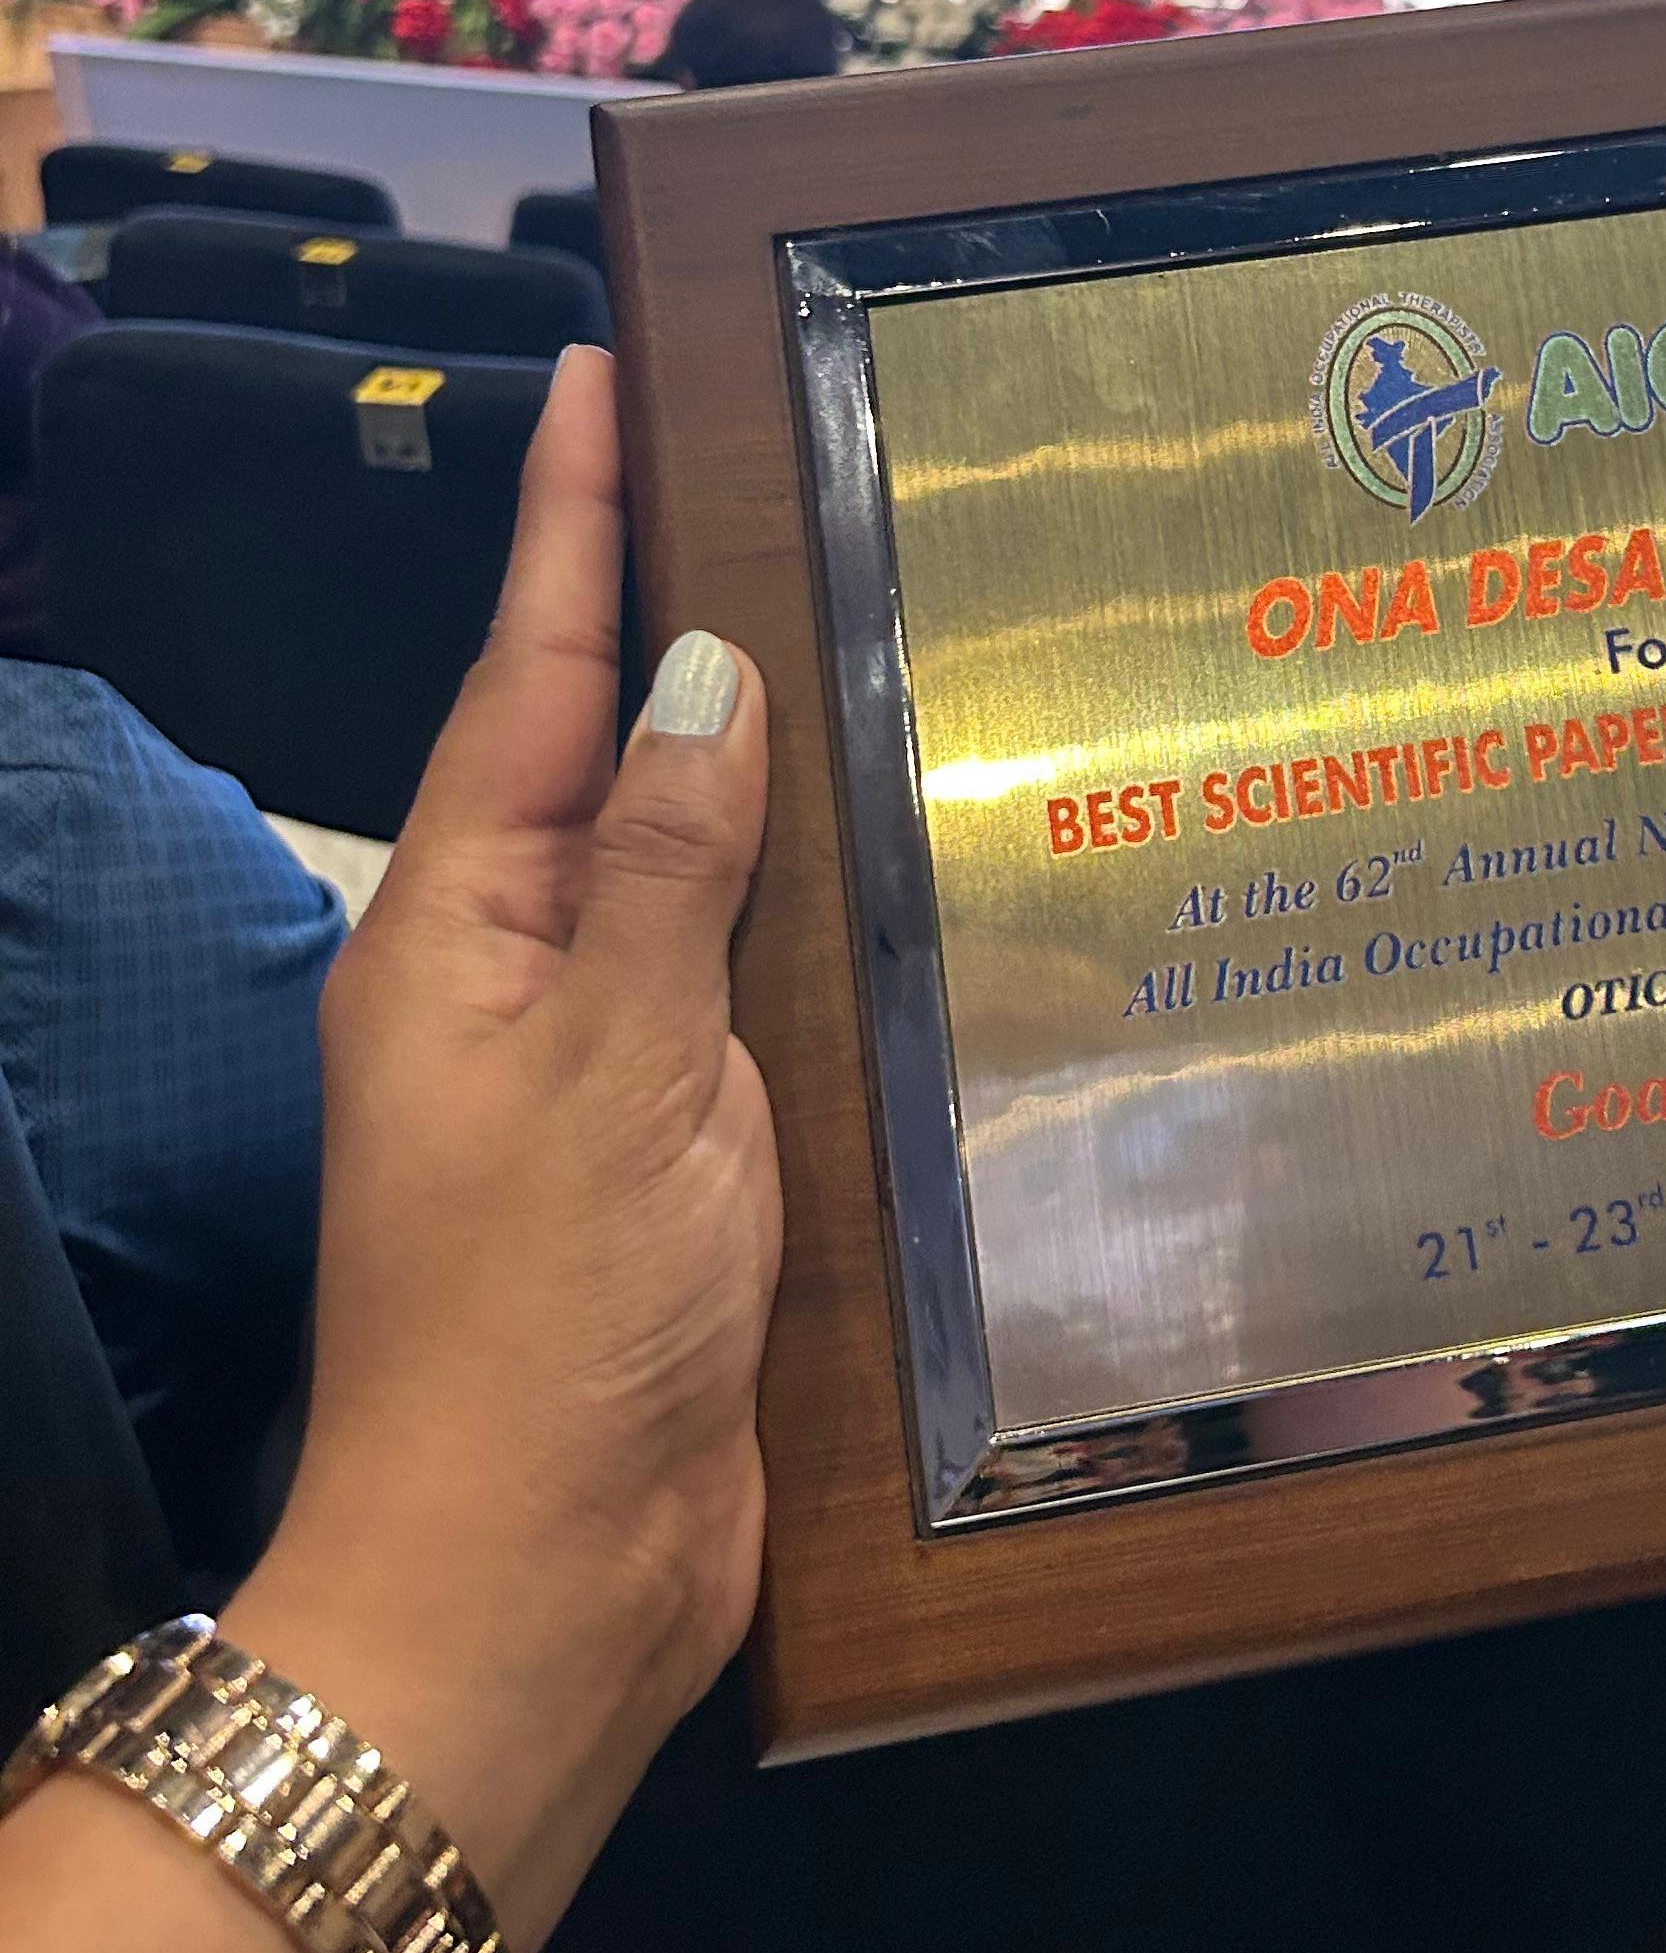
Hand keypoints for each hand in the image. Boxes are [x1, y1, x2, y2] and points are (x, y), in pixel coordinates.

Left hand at [227, 348, 778, 1952]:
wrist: (534, 1581)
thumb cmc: (539, 1318)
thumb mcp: (608, 1067)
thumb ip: (665, 867)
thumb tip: (707, 672)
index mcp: (462, 932)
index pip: (530, 676)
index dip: (568, 523)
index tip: (597, 371)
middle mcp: (526, 980)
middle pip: (613, 755)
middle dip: (680, 615)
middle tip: (774, 464)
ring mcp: (609, 1071)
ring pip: (703, 869)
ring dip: (776, 761)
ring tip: (878, 630)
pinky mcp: (692, 1157)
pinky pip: (762, 990)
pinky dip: (827, 913)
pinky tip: (917, 872)